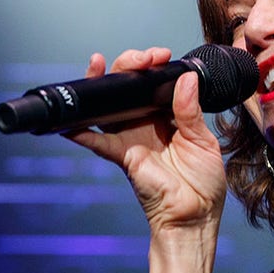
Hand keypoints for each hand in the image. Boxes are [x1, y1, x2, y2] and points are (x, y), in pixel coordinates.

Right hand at [62, 47, 226, 234]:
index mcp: (168, 117)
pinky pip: (97, 142)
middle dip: (129, 64)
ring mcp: (131, 138)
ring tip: (100, 64)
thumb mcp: (203, 142)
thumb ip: (191, 111)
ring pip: (108, 105)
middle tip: (143, 59)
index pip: (153, 83)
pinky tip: (70, 121)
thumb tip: (186, 79)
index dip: (152, 66)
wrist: (194, 217)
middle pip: (127, 87)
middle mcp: (145, 124)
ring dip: (101, 83)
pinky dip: (80, 132)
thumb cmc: (203, 185)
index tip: (161, 56)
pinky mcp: (122, 156)